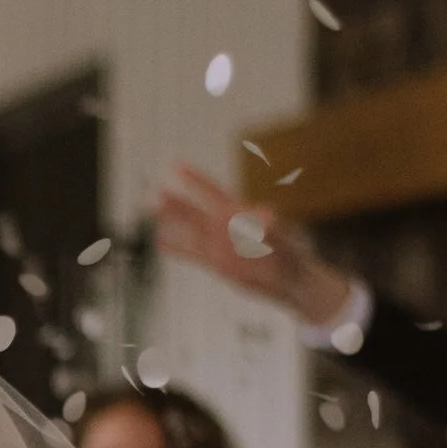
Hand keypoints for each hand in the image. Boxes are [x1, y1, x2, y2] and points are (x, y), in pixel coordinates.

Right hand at [153, 163, 351, 330]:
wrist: (293, 281)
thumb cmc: (294, 254)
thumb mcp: (287, 238)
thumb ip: (273, 226)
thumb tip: (265, 215)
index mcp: (241, 214)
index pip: (214, 192)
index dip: (196, 180)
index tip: (177, 166)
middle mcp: (226, 228)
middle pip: (196, 211)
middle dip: (176, 202)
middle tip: (153, 191)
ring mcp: (220, 246)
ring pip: (190, 231)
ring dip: (171, 221)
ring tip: (151, 208)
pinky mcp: (218, 265)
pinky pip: (193, 254)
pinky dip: (177, 248)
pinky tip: (160, 242)